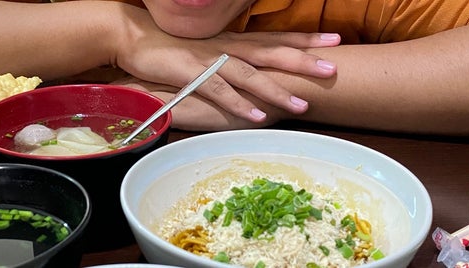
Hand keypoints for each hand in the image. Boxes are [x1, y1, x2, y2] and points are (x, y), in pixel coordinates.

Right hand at [113, 7, 338, 124]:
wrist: (135, 36)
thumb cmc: (172, 45)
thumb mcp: (207, 49)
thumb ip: (229, 58)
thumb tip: (251, 70)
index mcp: (232, 40)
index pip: (274, 38)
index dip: (304, 40)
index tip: (333, 41)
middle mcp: (226, 47)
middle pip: (270, 52)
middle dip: (303, 61)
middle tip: (332, 69)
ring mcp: (210, 60)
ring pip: (249, 74)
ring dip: (276, 91)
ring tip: (301, 106)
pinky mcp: (191, 73)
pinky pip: (219, 91)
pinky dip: (239, 104)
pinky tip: (257, 116)